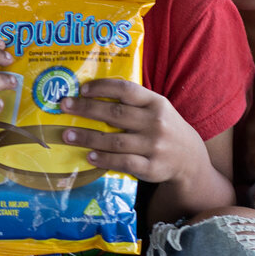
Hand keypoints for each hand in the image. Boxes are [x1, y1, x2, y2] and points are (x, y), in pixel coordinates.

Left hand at [56, 77, 207, 186]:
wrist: (190, 159)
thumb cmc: (165, 129)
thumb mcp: (158, 109)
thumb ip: (134, 102)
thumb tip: (93, 95)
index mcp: (156, 103)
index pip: (126, 90)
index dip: (103, 87)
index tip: (81, 89)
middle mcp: (156, 123)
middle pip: (115, 114)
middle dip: (86, 109)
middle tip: (64, 106)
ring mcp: (154, 146)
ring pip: (115, 140)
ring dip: (88, 137)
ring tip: (67, 135)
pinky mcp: (152, 167)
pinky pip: (124, 163)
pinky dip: (105, 159)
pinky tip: (90, 156)